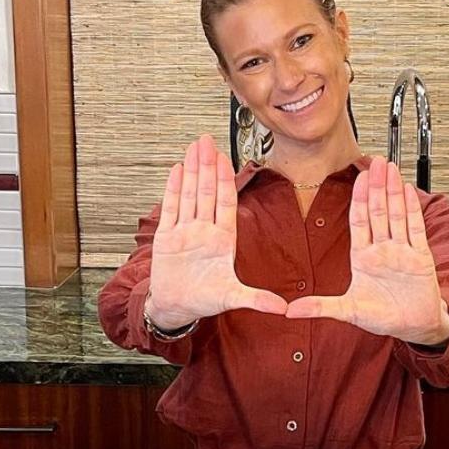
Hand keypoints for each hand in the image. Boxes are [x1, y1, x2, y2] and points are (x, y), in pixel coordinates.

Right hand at [147, 134, 287, 329]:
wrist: (177, 307)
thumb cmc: (205, 300)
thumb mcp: (233, 299)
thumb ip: (256, 300)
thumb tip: (282, 308)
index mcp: (222, 240)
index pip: (225, 203)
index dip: (224, 180)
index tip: (226, 159)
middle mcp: (204, 231)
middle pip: (205, 192)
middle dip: (207, 166)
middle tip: (207, 141)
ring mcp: (185, 231)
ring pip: (189, 195)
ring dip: (191, 171)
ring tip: (193, 148)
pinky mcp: (167, 237)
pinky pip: (171, 208)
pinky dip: (173, 189)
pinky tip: (176, 170)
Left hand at [286, 157, 448, 345]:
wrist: (415, 327)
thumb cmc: (384, 318)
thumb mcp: (348, 312)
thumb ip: (320, 307)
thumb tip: (291, 311)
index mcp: (364, 259)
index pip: (360, 222)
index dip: (359, 200)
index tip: (357, 179)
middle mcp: (383, 250)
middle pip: (379, 212)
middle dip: (377, 187)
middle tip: (375, 162)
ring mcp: (403, 251)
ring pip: (397, 215)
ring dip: (394, 191)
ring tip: (391, 168)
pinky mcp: (421, 257)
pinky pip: (415, 229)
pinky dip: (412, 210)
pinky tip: (408, 191)